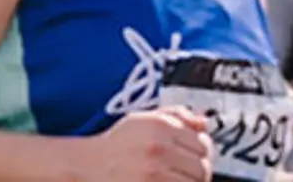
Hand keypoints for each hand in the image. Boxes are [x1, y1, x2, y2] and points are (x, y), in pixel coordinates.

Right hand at [69, 108, 212, 181]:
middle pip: (202, 166)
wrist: (88, 166)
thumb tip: (204, 123)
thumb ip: (176, 116)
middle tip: (186, 172)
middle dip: (198, 172)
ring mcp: (155, 172)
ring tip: (174, 178)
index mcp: (159, 125)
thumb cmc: (116, 145)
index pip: (203, 143)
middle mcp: (159, 147)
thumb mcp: (143, 121)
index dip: (201, 152)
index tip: (193, 156)